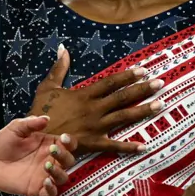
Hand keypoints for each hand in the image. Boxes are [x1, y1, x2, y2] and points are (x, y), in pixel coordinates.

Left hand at [0, 115, 77, 195]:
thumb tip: (46, 118)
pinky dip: (52, 189)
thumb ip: (30, 123)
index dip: (70, 141)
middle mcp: (50, 160)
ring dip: (59, 172)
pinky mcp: (36, 189)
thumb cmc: (3, 143)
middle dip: (64, 155)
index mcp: (49, 144)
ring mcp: (44, 175)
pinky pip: (51, 192)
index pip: (68, 144)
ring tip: (46, 166)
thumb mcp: (15, 128)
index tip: (63, 138)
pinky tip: (46, 182)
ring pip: (63, 177)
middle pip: (69, 160)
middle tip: (52, 150)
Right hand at [29, 45, 162, 153]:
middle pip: (123, 97)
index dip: (128, 75)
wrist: (34, 139)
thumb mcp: (47, 87)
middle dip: (143, 90)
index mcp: (85, 95)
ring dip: (143, 111)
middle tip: (161, 83)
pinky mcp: (93, 144)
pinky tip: (144, 145)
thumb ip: (58, 68)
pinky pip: (113, 146)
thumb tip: (62, 48)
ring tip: (161, 105)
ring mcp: (95, 127)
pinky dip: (128, 146)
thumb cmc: (40, 113)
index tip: (144, 70)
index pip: (111, 82)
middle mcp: (94, 109)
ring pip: (124, 117)